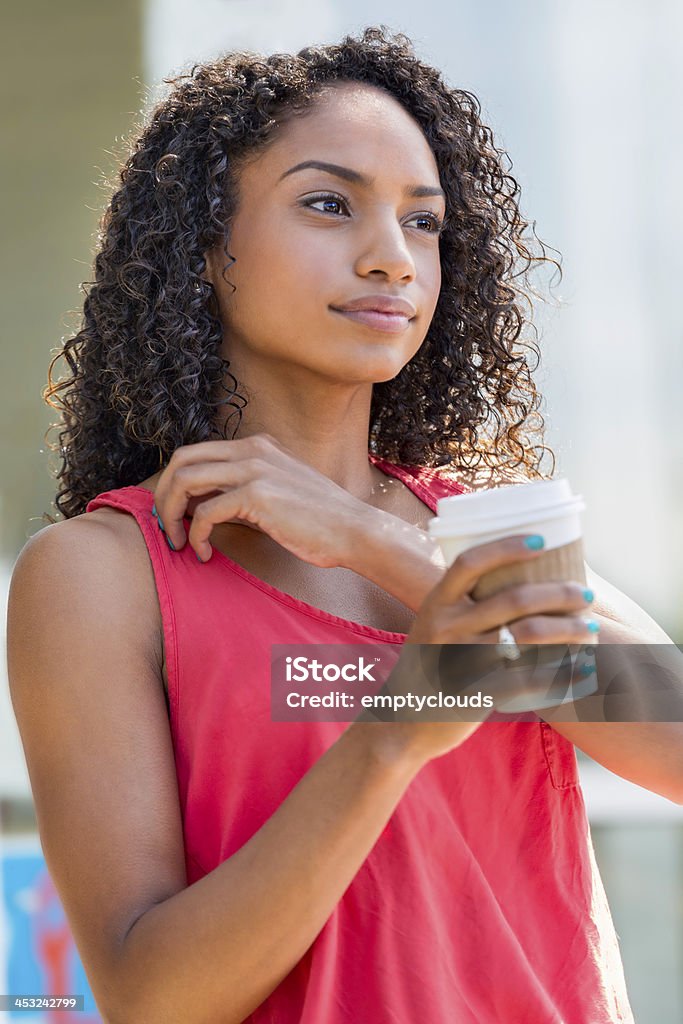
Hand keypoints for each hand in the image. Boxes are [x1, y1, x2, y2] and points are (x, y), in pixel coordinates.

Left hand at [150, 434, 381, 566]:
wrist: (355, 531)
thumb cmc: (319, 522)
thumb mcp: (277, 494)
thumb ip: (241, 493)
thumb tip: (200, 507)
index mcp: (257, 446)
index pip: (196, 452)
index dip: (175, 484)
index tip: (176, 515)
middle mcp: (252, 449)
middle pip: (181, 460)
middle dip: (164, 495)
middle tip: (166, 528)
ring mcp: (254, 468)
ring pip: (185, 481)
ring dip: (172, 515)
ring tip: (178, 542)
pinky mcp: (257, 494)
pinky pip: (205, 513)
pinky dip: (196, 536)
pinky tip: (205, 553)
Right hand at [360, 533, 598, 765]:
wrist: (403, 721)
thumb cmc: (431, 666)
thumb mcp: (434, 626)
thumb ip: (465, 605)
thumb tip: (521, 578)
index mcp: (436, 603)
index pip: (470, 562)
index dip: (507, 546)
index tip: (542, 541)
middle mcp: (446, 627)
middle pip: (513, 599)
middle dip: (559, 593)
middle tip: (585, 593)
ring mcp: (460, 661)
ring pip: (528, 637)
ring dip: (569, 629)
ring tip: (591, 626)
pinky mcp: (475, 694)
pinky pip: (529, 680)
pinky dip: (563, 674)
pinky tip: (585, 670)